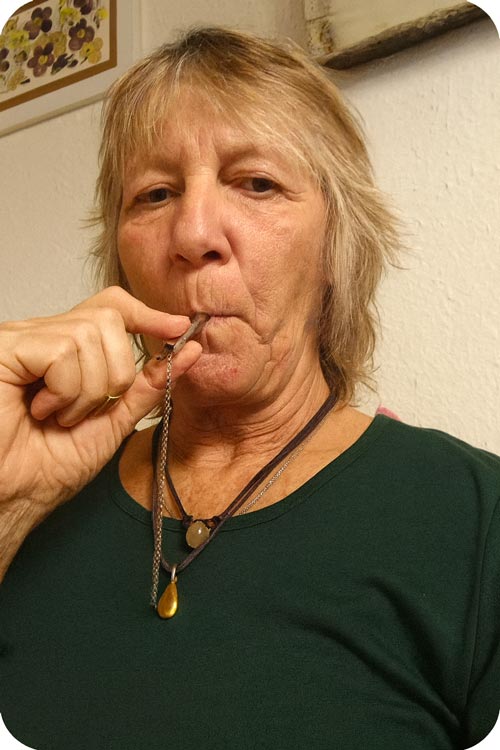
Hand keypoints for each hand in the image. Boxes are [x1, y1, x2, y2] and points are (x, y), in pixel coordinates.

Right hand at [0, 286, 199, 514]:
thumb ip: (147, 384)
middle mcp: (44, 335)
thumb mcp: (115, 420)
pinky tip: (42, 410)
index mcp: (67, 347)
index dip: (146, 314)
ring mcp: (23, 339)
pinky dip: (65, 390)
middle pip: (108, 319)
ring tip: (60, 416)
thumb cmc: (51, 464)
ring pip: (88, 335)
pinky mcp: (6, 349)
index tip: (178, 329)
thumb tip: (188, 351)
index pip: (112, 307)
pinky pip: (62, 352)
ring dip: (88, 390)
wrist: (15, 498)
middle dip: (116, 372)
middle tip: (90, 410)